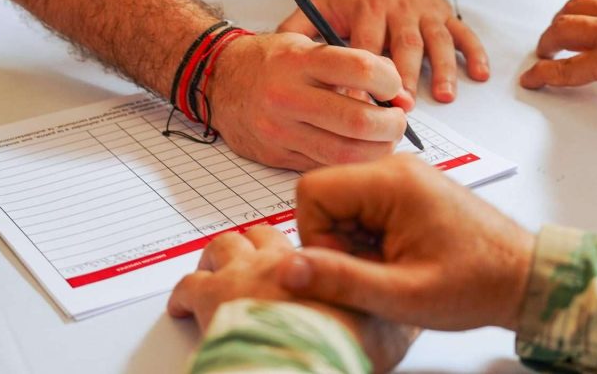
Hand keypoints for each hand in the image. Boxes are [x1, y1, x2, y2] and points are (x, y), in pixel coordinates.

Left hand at [168, 225, 415, 372]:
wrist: (308, 361)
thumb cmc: (345, 347)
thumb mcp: (391, 328)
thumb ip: (400, 316)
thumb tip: (416, 315)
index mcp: (318, 266)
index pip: (308, 244)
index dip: (302, 252)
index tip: (302, 262)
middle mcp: (277, 264)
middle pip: (260, 237)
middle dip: (256, 244)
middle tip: (255, 258)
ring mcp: (241, 277)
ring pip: (222, 248)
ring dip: (218, 256)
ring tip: (215, 268)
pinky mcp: (210, 300)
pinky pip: (187, 287)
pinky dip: (182, 295)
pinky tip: (180, 306)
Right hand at [207, 32, 412, 170]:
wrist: (218, 80)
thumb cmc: (271, 61)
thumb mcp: (307, 46)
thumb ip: (351, 65)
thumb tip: (399, 94)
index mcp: (299, 61)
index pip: (362, 70)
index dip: (391, 81)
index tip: (394, 88)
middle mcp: (287, 96)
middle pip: (358, 121)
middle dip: (391, 125)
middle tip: (396, 121)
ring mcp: (279, 130)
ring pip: (345, 154)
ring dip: (376, 150)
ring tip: (381, 138)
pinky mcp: (275, 155)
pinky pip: (324, 166)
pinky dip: (349, 162)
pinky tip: (355, 149)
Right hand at [275, 154, 534, 330]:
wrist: (522, 277)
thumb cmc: (476, 284)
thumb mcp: (402, 294)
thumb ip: (340, 280)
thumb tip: (286, 270)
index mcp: (392, 180)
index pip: (312, 190)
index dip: (316, 236)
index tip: (347, 266)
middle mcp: (396, 166)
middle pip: (325, 195)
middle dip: (336, 240)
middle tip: (373, 272)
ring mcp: (402, 176)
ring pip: (342, 204)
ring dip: (353, 242)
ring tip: (390, 268)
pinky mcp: (407, 189)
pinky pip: (362, 207)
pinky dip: (367, 238)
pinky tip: (395, 259)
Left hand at [278, 0, 489, 102]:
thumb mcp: (319, 5)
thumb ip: (298, 30)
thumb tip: (276, 58)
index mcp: (364, 9)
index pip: (362, 47)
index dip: (361, 77)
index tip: (359, 106)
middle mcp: (396, 8)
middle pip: (402, 45)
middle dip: (403, 77)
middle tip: (403, 110)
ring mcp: (424, 11)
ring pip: (435, 40)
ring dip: (441, 69)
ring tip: (443, 96)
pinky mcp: (445, 13)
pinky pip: (464, 32)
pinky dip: (474, 52)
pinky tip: (480, 74)